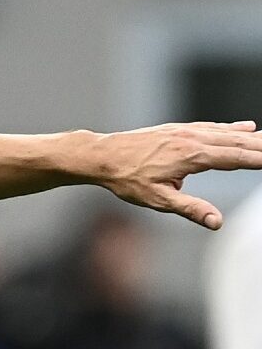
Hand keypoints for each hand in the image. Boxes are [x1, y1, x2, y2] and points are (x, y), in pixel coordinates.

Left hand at [86, 121, 261, 228]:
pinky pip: (210, 127)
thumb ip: (191, 209)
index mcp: (192, 157)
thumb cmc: (127, 180)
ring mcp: (184, 132)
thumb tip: (218, 222)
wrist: (101, 156)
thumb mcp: (158, 200)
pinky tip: (244, 127)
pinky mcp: (176, 129)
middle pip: (236, 142)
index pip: (236, 158)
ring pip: (226, 133)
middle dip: (261, 146)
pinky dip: (230, 127)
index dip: (259, 159)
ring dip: (251, 135)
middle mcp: (192, 139)